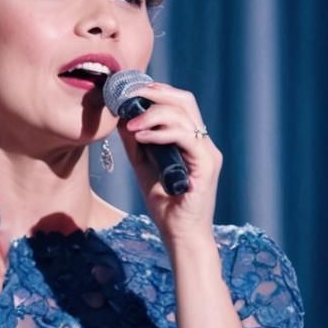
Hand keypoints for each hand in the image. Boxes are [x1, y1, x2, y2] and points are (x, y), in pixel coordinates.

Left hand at [116, 81, 220, 240]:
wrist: (180, 236)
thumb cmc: (165, 206)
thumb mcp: (144, 167)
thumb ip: (136, 144)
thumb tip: (120, 119)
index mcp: (192, 141)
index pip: (180, 104)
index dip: (157, 92)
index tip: (131, 92)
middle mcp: (203, 143)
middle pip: (185, 100)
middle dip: (155, 93)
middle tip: (128, 97)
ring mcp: (207, 153)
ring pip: (184, 115)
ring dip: (153, 114)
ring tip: (130, 124)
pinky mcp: (206, 165)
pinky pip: (186, 137)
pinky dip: (161, 133)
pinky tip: (141, 136)